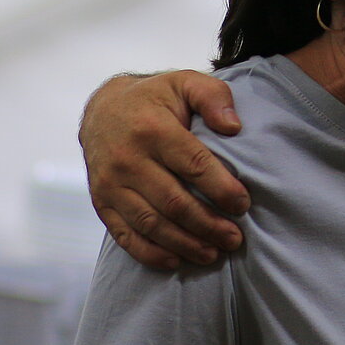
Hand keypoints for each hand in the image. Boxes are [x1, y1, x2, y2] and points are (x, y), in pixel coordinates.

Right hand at [79, 71, 248, 268]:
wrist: (102, 109)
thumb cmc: (156, 99)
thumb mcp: (186, 83)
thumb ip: (213, 97)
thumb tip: (233, 126)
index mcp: (153, 129)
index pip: (194, 166)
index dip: (222, 189)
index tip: (243, 205)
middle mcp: (128, 159)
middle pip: (174, 202)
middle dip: (208, 225)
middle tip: (235, 239)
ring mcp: (110, 184)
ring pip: (151, 223)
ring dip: (184, 244)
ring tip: (213, 254)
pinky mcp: (101, 201)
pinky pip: (124, 234)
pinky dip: (150, 253)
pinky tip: (175, 261)